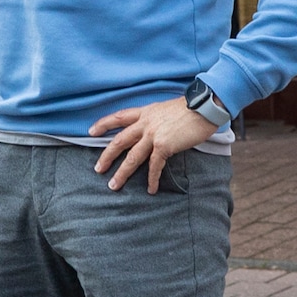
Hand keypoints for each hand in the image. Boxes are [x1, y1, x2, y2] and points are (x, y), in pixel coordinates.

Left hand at [88, 97, 215, 193]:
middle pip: (119, 140)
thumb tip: (155, 129)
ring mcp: (153, 134)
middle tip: (98, 169)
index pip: (119, 116)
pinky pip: (154, 165)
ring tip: (114, 185)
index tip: (91, 131)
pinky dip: (152, 179)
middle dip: (107, 156)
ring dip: (122, 173)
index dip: (103, 124)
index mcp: (146, 112)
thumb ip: (156, 118)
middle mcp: (146, 123)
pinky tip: (151, 189)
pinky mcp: (164, 145)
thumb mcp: (167, 109)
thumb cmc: (191, 108)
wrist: (204, 107)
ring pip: (132, 157)